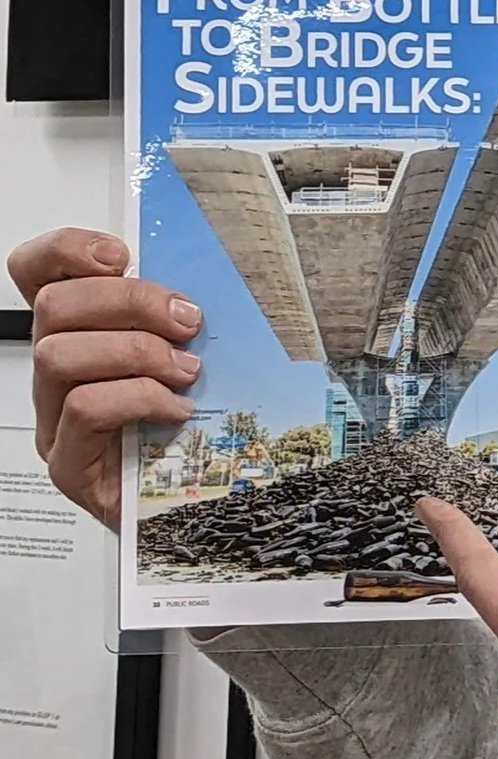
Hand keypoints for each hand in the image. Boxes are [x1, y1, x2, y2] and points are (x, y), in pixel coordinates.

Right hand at [7, 228, 202, 528]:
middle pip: (55, 307)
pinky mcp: (68, 464)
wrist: (192, 509)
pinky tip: (175, 411)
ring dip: (137, 352)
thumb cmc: (190, 428)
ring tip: (186, 372)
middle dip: (129, 302)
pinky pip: (86, 408)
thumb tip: (198, 288)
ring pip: (61, 355)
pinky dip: (139, 398)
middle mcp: (56, 375)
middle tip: (186, 321)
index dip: (67, 249)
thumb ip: (177, 319)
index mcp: (80, 335)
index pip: (39, 274)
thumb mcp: (189, 356)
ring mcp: (54, 421)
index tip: (119, 254)